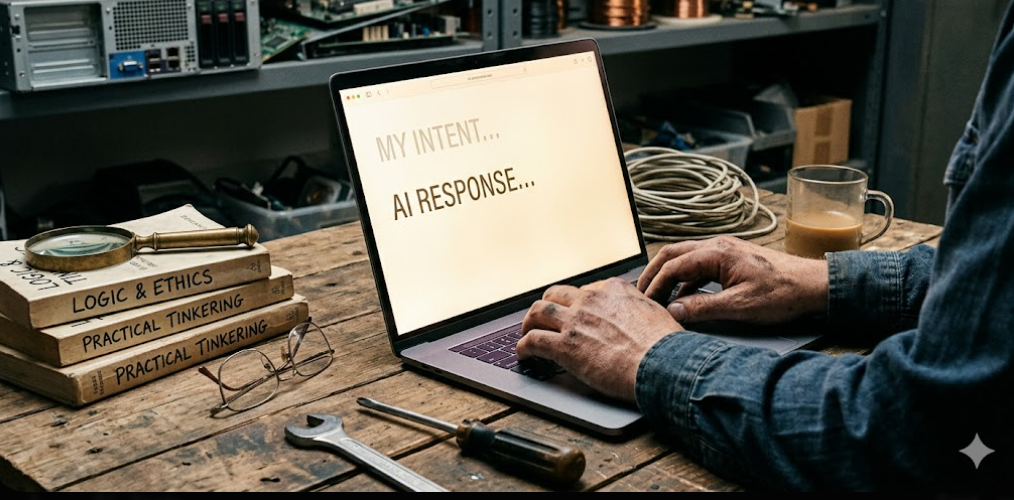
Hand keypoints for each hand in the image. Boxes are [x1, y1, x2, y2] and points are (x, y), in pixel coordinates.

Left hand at [517, 278, 682, 401]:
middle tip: (544, 318)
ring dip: (529, 322)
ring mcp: (575, 321)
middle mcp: (591, 300)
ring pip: (538, 312)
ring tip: (526, 332)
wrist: (662, 364)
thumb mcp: (654, 312)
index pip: (585, 290)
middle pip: (556, 295)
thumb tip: (639, 315)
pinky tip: (524, 354)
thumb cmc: (665, 346)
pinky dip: (523, 347)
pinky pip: (533, 340)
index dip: (576, 303)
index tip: (574, 312)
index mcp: (613, 289)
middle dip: (548, 306)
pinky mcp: (565, 346)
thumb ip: (638, 309)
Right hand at [638, 236, 828, 324]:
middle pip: (673, 254)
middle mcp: (718, 246)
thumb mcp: (739, 307)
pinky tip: (686, 299)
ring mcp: (725, 250)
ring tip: (659, 297)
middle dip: (653, 273)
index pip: (672, 266)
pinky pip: (700, 265)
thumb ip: (702, 308)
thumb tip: (673, 311)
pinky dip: (686, 279)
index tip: (645, 303)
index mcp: (716, 253)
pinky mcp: (732, 259)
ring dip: (669, 276)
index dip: (655, 285)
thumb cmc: (783, 293)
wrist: (814, 286)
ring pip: (685, 258)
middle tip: (640, 294)